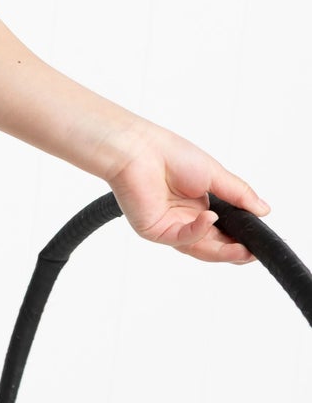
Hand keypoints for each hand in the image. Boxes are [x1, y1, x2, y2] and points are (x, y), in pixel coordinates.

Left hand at [104, 121, 270, 264]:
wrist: (139, 149)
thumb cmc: (169, 154)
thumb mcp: (215, 175)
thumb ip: (238, 194)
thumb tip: (264, 210)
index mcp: (199, 206)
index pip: (223, 232)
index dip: (241, 239)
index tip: (259, 242)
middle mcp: (185, 219)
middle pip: (213, 245)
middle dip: (234, 251)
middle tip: (254, 252)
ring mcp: (170, 227)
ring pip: (199, 248)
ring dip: (222, 250)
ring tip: (243, 250)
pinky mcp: (155, 231)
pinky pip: (182, 238)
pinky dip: (198, 230)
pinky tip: (210, 218)